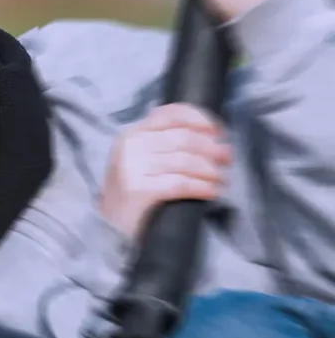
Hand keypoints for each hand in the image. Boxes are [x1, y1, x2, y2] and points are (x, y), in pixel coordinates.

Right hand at [100, 103, 231, 239]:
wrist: (109, 224)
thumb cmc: (133, 190)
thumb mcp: (139, 158)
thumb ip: (162, 142)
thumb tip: (208, 135)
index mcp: (131, 133)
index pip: (170, 113)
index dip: (200, 119)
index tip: (218, 131)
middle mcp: (131, 146)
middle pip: (184, 138)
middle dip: (212, 148)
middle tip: (227, 158)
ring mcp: (133, 168)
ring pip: (186, 162)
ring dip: (211, 170)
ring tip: (221, 178)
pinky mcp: (139, 190)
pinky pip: (181, 184)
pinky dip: (203, 187)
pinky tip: (212, 191)